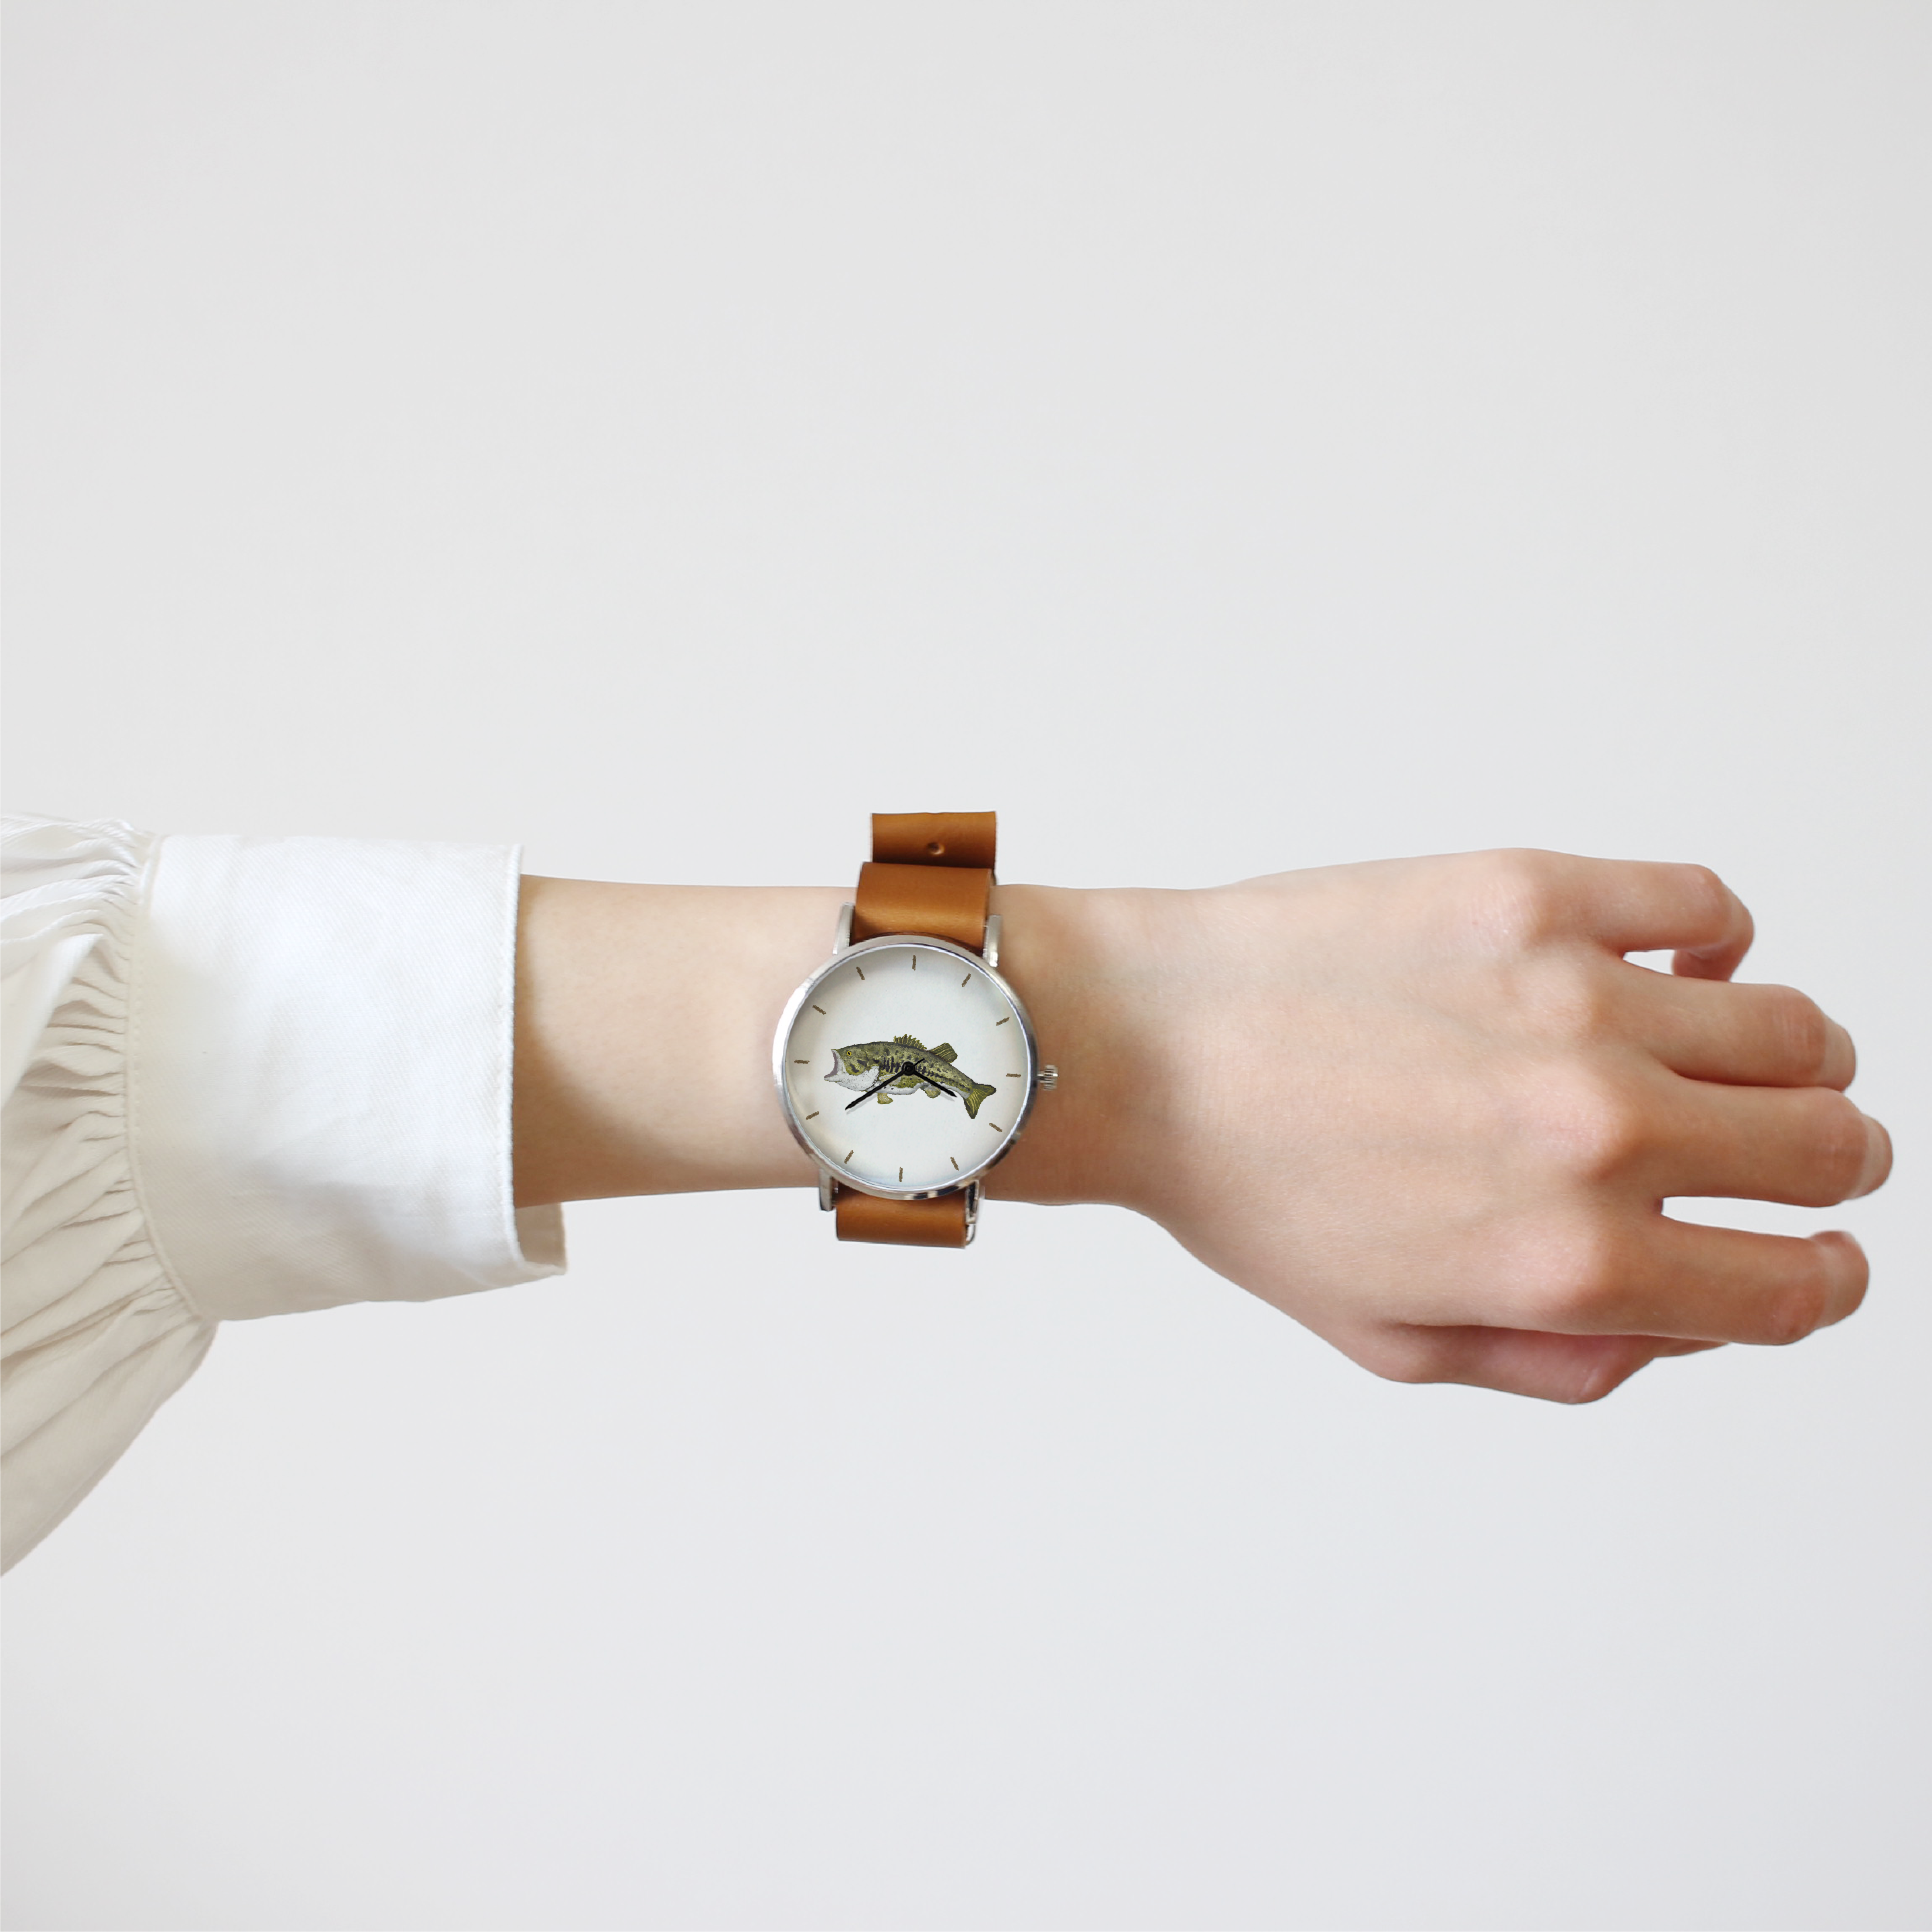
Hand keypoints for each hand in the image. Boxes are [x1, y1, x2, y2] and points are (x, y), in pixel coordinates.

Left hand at [992, 852, 1890, 1402]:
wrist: (1146, 1047)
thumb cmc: (1251, 1189)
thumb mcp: (1398, 1340)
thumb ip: (1568, 1361)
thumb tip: (1688, 1322)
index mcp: (1569, 1265)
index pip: (1794, 1291)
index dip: (1828, 1280)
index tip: (1822, 1257)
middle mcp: (1597, 1136)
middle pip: (1829, 1149)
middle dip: (1833, 1165)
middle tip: (1800, 1153)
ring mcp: (1576, 1000)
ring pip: (1793, 1030)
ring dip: (1794, 1059)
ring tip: (1739, 1061)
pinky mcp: (1535, 893)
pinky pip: (1707, 907)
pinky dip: (1716, 942)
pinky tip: (1669, 969)